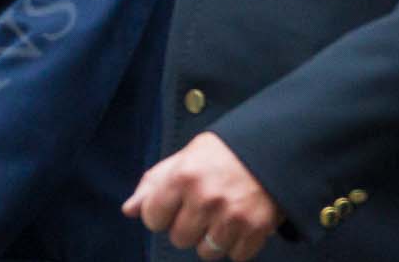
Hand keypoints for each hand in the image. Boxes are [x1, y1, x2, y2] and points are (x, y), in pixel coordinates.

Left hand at [124, 132, 282, 260]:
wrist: (270, 147)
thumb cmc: (220, 154)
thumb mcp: (182, 159)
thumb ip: (153, 184)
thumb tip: (128, 211)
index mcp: (183, 177)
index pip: (152, 218)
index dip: (160, 215)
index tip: (172, 206)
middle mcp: (205, 198)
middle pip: (179, 239)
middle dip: (186, 227)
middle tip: (200, 209)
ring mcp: (232, 216)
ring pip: (206, 252)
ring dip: (211, 239)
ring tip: (220, 217)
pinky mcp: (256, 229)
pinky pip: (236, 256)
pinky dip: (236, 245)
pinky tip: (238, 224)